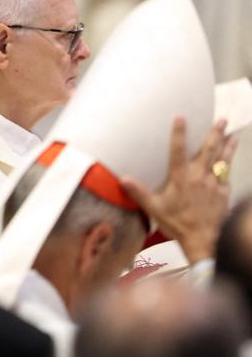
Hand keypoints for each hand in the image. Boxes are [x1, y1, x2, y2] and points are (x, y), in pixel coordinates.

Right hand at [122, 117, 235, 262]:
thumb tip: (122, 179)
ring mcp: (214, 184)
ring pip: (223, 160)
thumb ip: (139, 192)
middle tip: (221, 119)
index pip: (178, 150)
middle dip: (215, 133)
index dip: (179, 132)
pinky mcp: (224, 194)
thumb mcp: (154, 208)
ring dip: (228, 146)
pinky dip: (229, 167)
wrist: (203, 240)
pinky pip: (227, 177)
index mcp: (181, 178)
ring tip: (233, 134)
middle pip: (209, 150)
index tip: (180, 117)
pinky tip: (230, 163)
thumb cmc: (177, 224)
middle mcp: (199, 176)